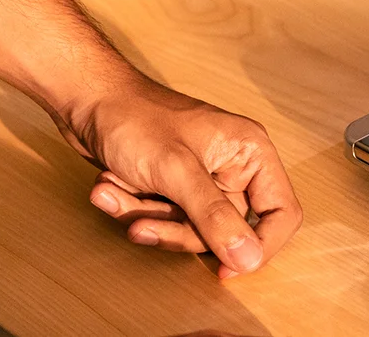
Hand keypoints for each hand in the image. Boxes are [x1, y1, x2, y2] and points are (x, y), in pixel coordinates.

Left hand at [73, 83, 301, 278]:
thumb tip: (249, 259)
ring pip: (188, 229)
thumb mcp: (176, 171)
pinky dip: (132, 208)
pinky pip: (163, 219)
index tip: (226, 269)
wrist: (87, 98)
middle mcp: (231, 167)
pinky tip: (109, 187)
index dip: (260, 247)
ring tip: (111, 191)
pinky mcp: (172, 188)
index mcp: (249, 153)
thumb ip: (215, 218)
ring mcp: (200, 179)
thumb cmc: (133, 117)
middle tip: (142, 223)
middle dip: (175, 229)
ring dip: (145, 216)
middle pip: (224, 231)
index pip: (281, 214)